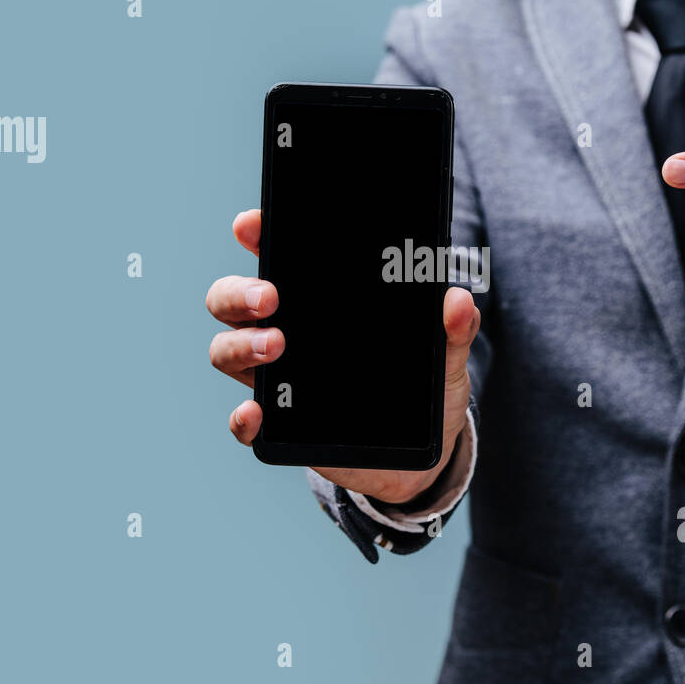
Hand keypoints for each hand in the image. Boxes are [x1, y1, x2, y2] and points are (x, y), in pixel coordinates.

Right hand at [206, 208, 479, 503]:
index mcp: (318, 302)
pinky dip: (241, 417)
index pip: (276, 255)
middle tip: (271, 296)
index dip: (256, 234)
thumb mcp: (445, 357)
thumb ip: (453, 329)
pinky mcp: (279, 426)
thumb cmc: (422, 391)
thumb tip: (457, 299)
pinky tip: (254, 412)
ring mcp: (277, 379)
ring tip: (276, 345)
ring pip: (227, 351)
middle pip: (232, 301)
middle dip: (239, 292)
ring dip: (240, 344)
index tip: (252, 225)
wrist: (419, 458)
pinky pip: (244, 421)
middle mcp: (285, 332)